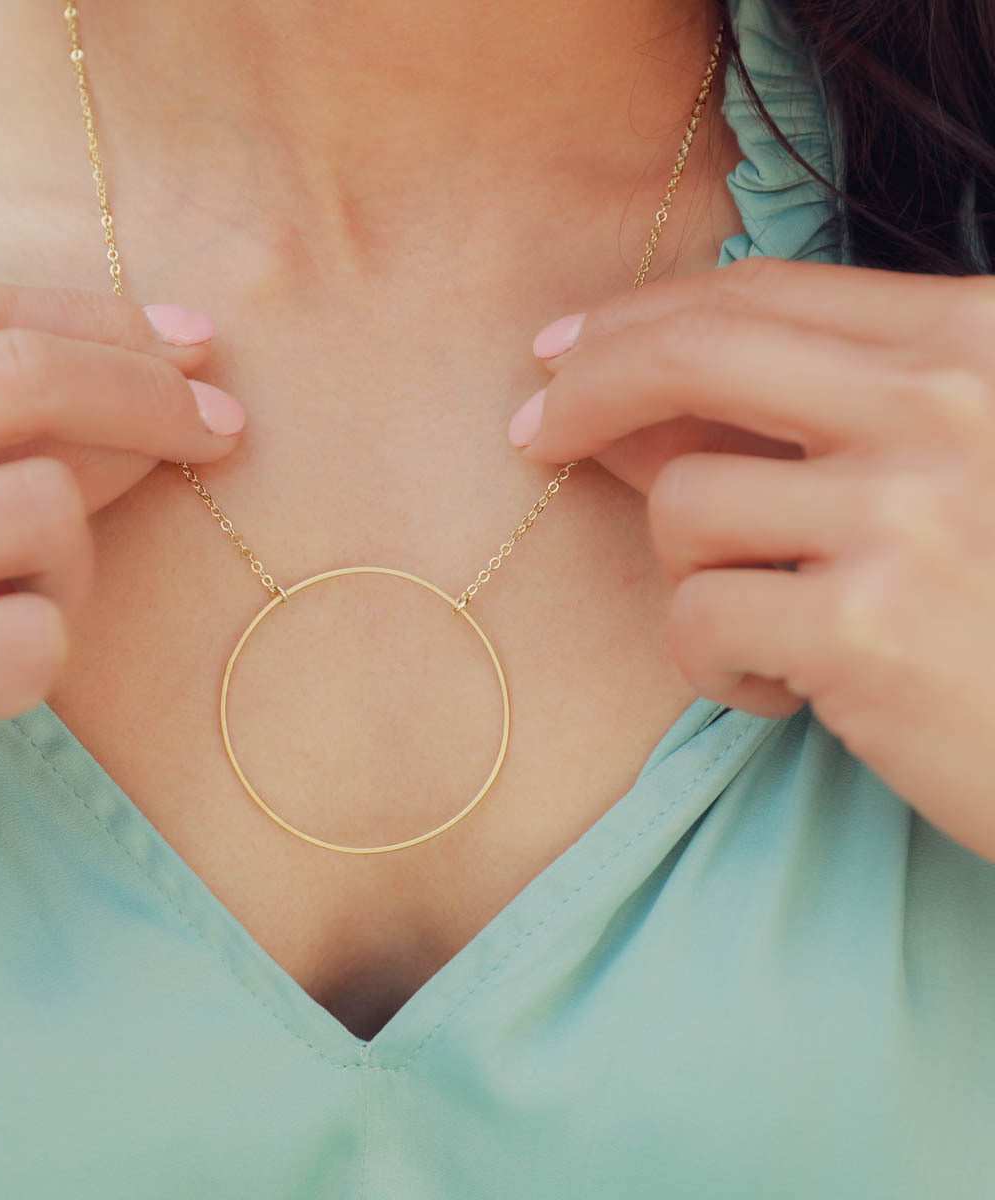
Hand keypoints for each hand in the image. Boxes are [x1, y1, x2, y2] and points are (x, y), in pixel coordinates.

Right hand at [0, 278, 243, 878]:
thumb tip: (147, 376)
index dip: (96, 320)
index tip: (190, 341)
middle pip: (18, 378)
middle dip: (150, 392)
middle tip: (221, 425)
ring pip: (39, 507)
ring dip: (76, 558)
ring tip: (32, 601)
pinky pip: (28, 638)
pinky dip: (46, 649)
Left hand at [514, 257, 994, 861]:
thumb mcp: (946, 475)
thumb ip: (809, 426)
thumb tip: (634, 414)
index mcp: (976, 343)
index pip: (763, 298)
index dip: (640, 317)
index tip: (564, 351)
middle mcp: (945, 405)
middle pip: (697, 355)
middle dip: (586, 386)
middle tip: (530, 431)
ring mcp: (907, 513)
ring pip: (686, 507)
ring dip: (690, 571)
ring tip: (761, 624)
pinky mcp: (868, 627)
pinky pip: (698, 618)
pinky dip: (715, 664)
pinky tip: (780, 689)